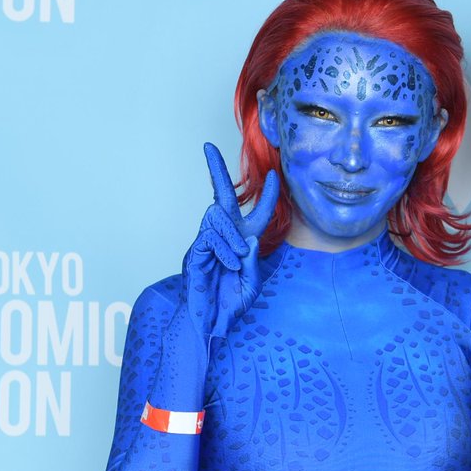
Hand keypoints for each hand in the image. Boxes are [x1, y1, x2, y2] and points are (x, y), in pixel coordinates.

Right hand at [182, 143, 279, 340]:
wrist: (209, 324)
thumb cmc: (229, 306)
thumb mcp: (251, 286)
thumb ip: (253, 265)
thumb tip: (249, 240)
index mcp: (243, 244)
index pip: (256, 214)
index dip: (267, 196)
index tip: (276, 176)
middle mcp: (224, 238)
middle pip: (221, 196)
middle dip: (215, 170)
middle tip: (208, 147)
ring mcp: (207, 243)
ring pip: (218, 218)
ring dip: (231, 237)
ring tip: (236, 260)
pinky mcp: (194, 252)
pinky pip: (209, 238)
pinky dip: (222, 250)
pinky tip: (227, 264)